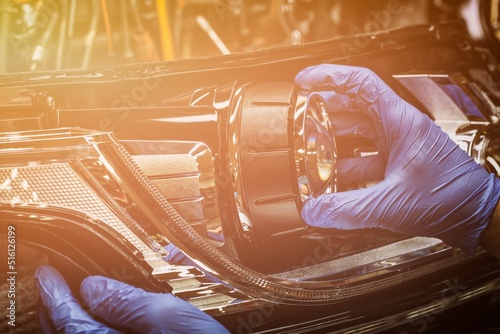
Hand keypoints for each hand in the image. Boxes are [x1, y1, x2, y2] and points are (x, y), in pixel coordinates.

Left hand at [34, 265, 228, 332]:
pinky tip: (101, 323)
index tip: (48, 273)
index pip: (68, 318)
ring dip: (72, 322)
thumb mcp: (172, 319)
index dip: (55, 292)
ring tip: (72, 302)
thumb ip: (130, 302)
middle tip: (54, 285)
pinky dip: (91, 332)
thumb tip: (96, 286)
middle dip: (57, 307)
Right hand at [295, 64, 499, 254]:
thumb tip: (315, 210)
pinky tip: (334, 178)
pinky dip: (347, 163)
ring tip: (313, 147)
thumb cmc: (452, 197)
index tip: (305, 81)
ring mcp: (399, 145)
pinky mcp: (399, 163)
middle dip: (325, 110)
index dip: (329, 77)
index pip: (360, 83)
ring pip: (359, 132)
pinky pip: (366, 156)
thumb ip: (347, 209)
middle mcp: (399, 129)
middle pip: (354, 106)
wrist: (477, 214)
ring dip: (335, 138)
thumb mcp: (391, 204)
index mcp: (401, 123)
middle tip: (303, 116)